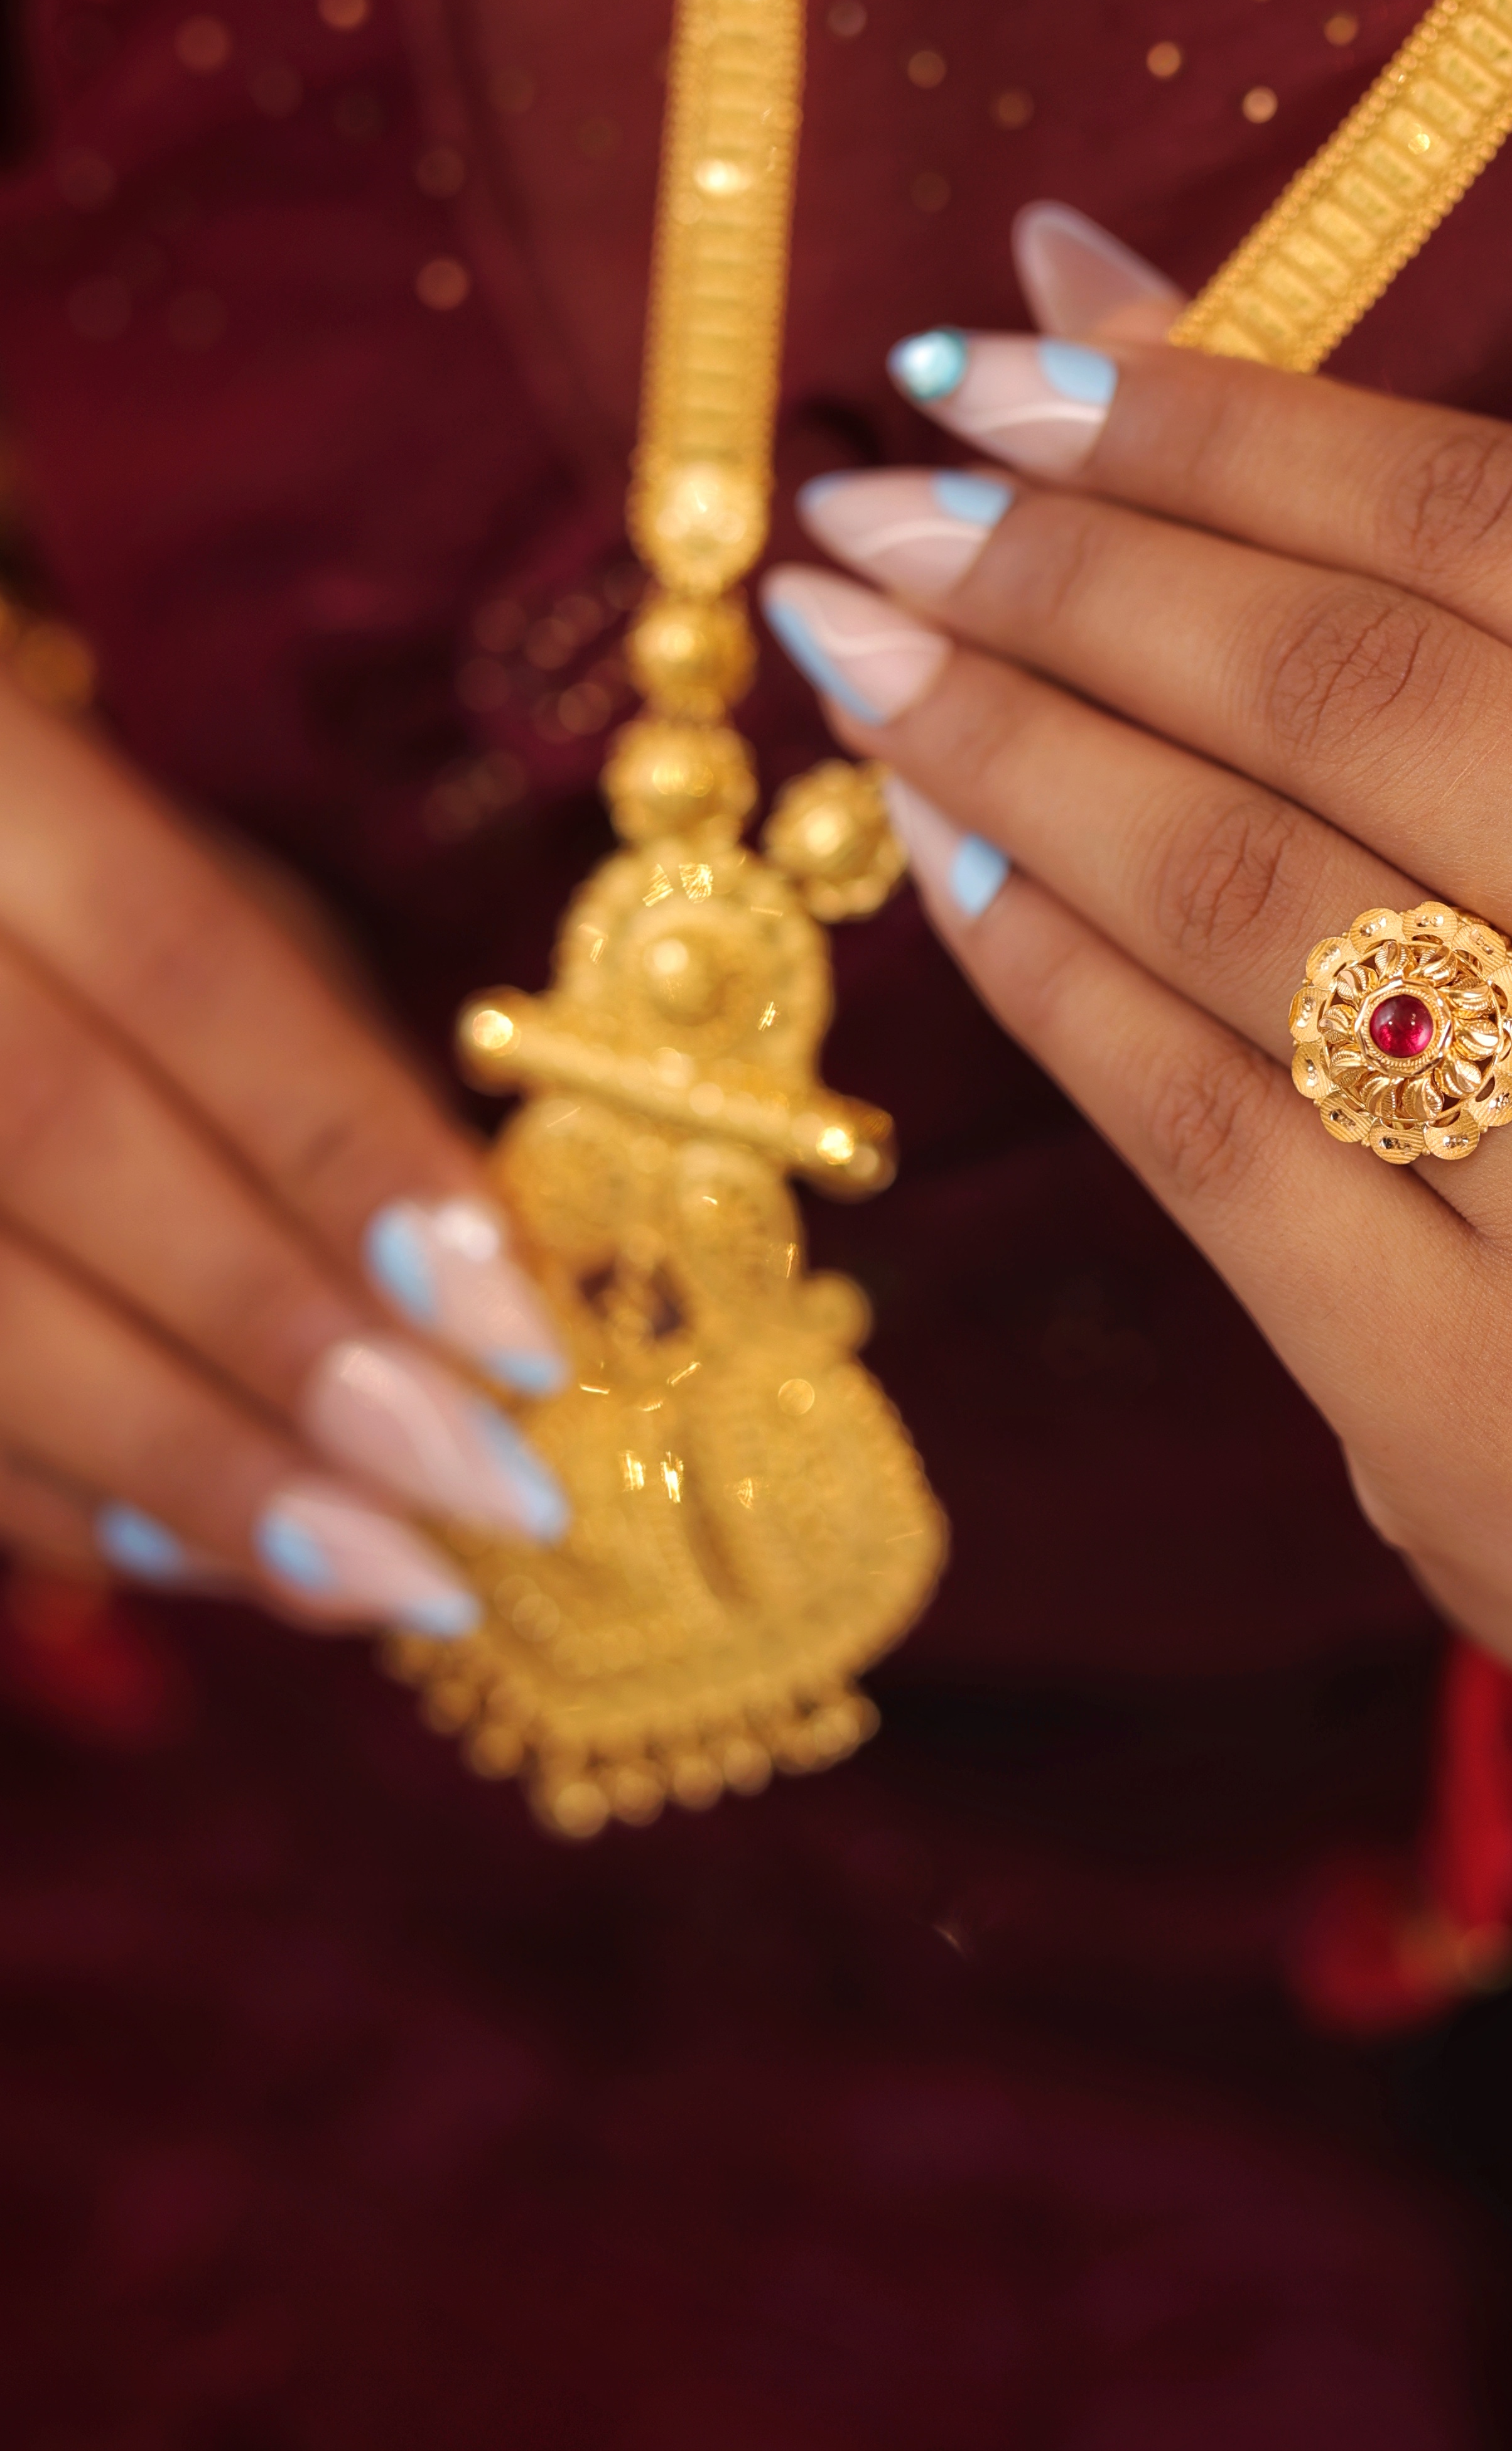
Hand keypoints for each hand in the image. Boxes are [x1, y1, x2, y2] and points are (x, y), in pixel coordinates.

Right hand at [0, 670, 571, 1634]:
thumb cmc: (65, 880)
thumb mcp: (193, 875)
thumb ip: (316, 1042)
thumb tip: (481, 1271)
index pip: (178, 961)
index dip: (350, 1151)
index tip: (524, 1329)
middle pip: (49, 1136)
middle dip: (280, 1337)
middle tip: (480, 1492)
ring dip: (179, 1466)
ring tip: (379, 1575)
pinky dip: (52, 1498)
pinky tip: (210, 1558)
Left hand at [763, 222, 1511, 1709]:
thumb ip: (1441, 569)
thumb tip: (1073, 283)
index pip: (1498, 522)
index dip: (1212, 421)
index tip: (988, 367)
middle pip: (1355, 695)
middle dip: (1067, 573)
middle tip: (868, 506)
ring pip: (1250, 901)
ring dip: (1004, 746)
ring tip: (853, 648)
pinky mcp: (1501, 1396)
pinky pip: (1198, 1122)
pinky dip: (1039, 967)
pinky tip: (937, 855)